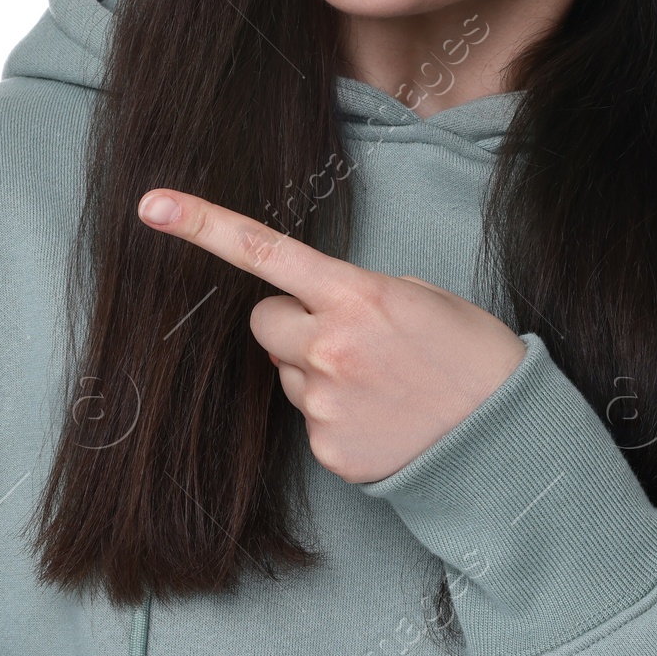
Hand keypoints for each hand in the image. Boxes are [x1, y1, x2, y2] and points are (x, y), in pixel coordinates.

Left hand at [137, 188, 526, 482]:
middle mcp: (329, 348)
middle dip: (292, 323)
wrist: (505, 442)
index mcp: (356, 296)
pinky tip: (382, 419)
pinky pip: (309, 420)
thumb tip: (321, 310)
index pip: (264, 251)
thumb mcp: (425, 298)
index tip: (151, 205)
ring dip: (318, 372)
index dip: (202, 224)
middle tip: (346, 337)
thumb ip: (361, 294)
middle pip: (264, 321)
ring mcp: (323, 403)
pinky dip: (338, 416)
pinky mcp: (326, 449)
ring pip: (287, 373)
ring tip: (381, 385)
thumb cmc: (473, 358)